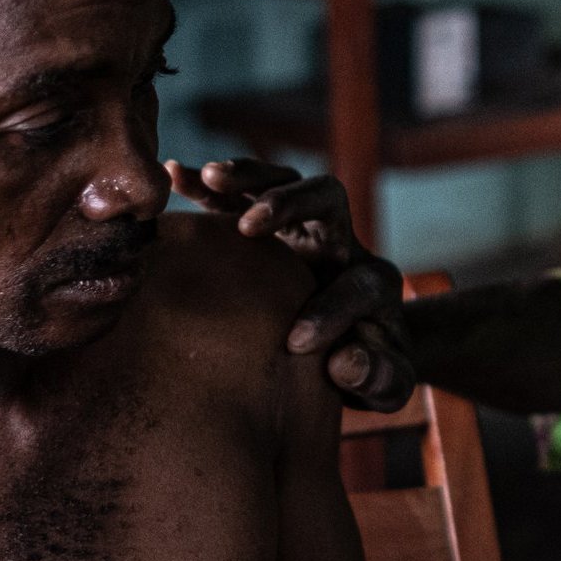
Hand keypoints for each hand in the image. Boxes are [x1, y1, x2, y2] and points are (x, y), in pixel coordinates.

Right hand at [167, 159, 413, 411]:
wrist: (349, 351)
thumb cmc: (366, 371)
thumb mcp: (385, 384)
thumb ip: (378, 378)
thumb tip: (346, 361)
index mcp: (374, 283)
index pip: (359, 282)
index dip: (332, 309)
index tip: (298, 343)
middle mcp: (341, 243)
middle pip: (326, 198)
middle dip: (289, 204)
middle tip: (250, 225)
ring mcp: (301, 231)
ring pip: (282, 182)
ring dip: (246, 177)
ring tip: (208, 177)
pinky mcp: (265, 231)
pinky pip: (238, 196)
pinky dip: (209, 185)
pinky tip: (175, 175)